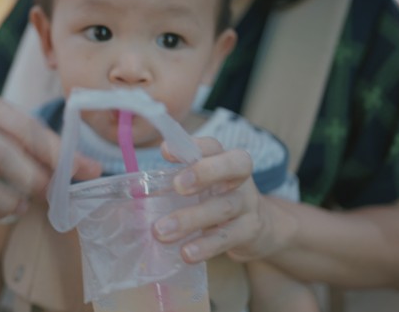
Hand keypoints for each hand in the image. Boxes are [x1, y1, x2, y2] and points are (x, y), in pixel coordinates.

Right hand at [0, 97, 101, 224]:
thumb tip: (95, 171)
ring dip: (2, 201)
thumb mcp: (40, 145)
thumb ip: (65, 157)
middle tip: (47, 195)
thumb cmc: (17, 149)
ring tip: (22, 209)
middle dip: (28, 179)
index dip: (52, 152)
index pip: (25, 129)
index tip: (74, 172)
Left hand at [153, 137, 292, 262]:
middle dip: (204, 172)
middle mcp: (240, 178)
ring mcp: (248, 204)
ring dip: (190, 219)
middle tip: (176, 186)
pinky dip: (206, 246)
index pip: (214, 145)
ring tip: (161, 232)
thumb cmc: (218, 199)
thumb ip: (178, 178)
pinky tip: (186, 253)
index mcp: (224, 160)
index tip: (165, 151)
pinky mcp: (250, 231)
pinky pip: (228, 237)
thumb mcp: (204, 185)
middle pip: (233, 166)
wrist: (259, 229)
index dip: (194, 145)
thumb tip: (139, 185)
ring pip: (224, 207)